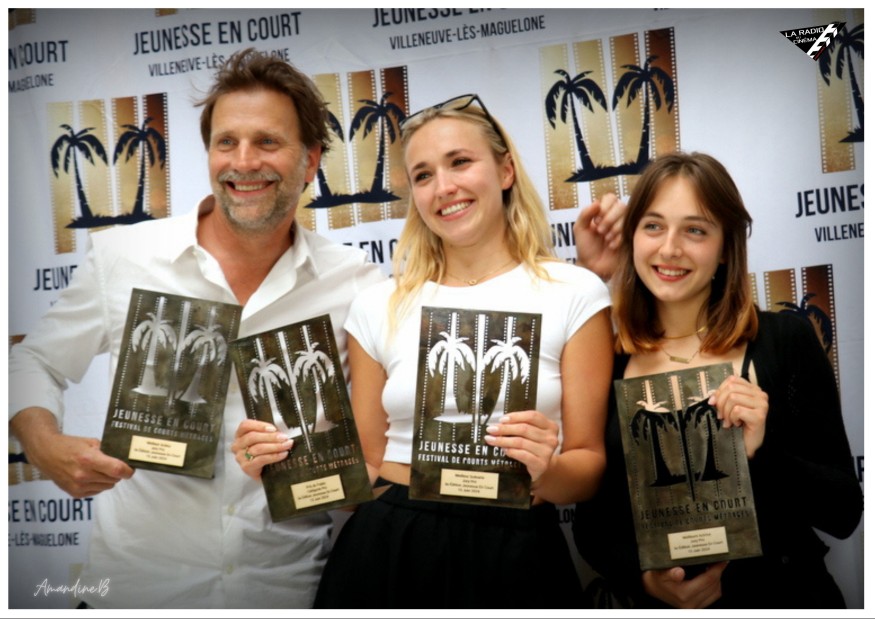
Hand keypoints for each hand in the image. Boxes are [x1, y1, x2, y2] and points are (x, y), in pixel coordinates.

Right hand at [11, 407, 132, 497]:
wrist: (46, 454)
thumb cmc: (69, 445)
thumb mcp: (91, 442)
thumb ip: (107, 451)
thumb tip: (124, 459)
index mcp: (88, 459)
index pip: (117, 470)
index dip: (128, 471)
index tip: (131, 469)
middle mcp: (83, 475)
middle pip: (114, 479)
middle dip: (118, 473)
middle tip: (113, 466)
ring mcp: (79, 486)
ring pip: (107, 486)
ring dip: (108, 479)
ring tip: (99, 469)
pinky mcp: (75, 494)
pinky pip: (97, 491)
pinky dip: (98, 485)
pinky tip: (91, 476)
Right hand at [230, 418, 293, 479]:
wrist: (263, 472)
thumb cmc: (263, 452)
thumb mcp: (264, 439)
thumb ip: (269, 432)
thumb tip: (282, 431)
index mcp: (240, 434)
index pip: (246, 425)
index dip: (260, 425)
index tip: (274, 428)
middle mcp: (237, 445)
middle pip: (253, 437)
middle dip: (271, 437)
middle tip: (285, 438)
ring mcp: (240, 457)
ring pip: (258, 448)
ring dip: (275, 446)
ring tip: (287, 445)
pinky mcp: (246, 467)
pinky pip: (261, 460)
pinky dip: (274, 456)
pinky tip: (283, 454)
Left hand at [484, 410, 558, 484]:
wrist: (542, 469)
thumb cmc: (534, 448)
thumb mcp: (532, 434)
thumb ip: (521, 426)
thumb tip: (499, 423)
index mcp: (550, 426)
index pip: (532, 416)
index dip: (515, 416)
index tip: (501, 420)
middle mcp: (551, 438)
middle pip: (524, 429)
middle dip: (504, 428)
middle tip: (491, 430)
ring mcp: (547, 452)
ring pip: (520, 442)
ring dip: (503, 440)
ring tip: (491, 440)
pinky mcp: (541, 464)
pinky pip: (522, 455)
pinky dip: (511, 451)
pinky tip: (503, 450)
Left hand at [573, 193, 626, 279]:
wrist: (593, 266)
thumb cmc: (586, 247)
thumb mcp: (580, 229)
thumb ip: (585, 214)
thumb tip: (597, 202)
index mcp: (604, 211)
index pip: (610, 198)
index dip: (604, 207)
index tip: (595, 220)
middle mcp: (616, 217)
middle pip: (621, 206)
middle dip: (609, 219)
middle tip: (600, 231)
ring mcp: (625, 227)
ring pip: (627, 217)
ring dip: (614, 229)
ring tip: (606, 240)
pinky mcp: (632, 237)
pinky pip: (631, 231)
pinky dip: (619, 239)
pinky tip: (612, 246)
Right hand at [642, 562, 728, 608]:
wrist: (653, 588)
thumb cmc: (657, 578)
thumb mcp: (659, 573)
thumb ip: (669, 573)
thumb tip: (679, 573)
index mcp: (684, 595)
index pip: (708, 580)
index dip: (717, 568)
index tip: (722, 558)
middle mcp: (691, 604)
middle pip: (714, 586)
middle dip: (718, 571)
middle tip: (719, 558)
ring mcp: (695, 607)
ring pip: (716, 591)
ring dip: (717, 578)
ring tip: (714, 565)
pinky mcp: (697, 606)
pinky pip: (713, 596)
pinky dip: (714, 585)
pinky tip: (709, 575)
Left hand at [709, 375, 768, 458]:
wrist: (746, 444)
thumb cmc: (738, 424)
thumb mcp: (728, 406)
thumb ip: (722, 397)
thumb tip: (712, 399)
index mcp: (753, 389)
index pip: (732, 380)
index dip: (720, 391)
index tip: (714, 403)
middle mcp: (760, 394)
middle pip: (731, 388)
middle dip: (721, 403)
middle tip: (722, 416)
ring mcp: (762, 405)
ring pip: (733, 398)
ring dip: (726, 412)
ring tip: (729, 421)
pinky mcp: (759, 416)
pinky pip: (737, 410)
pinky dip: (732, 418)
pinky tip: (737, 424)